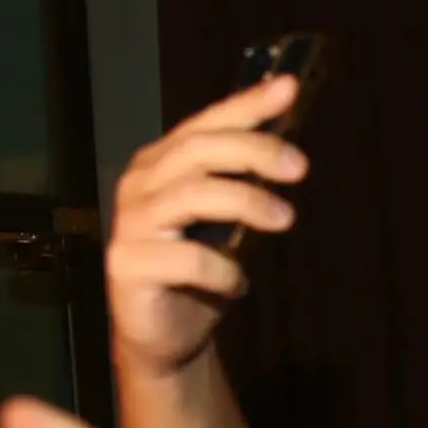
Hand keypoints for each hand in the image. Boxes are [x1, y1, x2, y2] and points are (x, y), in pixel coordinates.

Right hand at [103, 76, 308, 377]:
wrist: (165, 337)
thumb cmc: (200, 273)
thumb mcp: (226, 222)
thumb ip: (242, 184)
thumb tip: (290, 150)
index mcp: (162, 164)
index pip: (205, 124)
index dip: (246, 105)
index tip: (289, 89)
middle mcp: (141, 184)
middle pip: (198, 151)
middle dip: (253, 151)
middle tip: (299, 167)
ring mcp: (130, 223)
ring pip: (192, 196)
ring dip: (246, 202)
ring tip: (285, 219)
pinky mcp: (127, 265)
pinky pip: (185, 258)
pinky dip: (222, 269)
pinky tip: (238, 284)